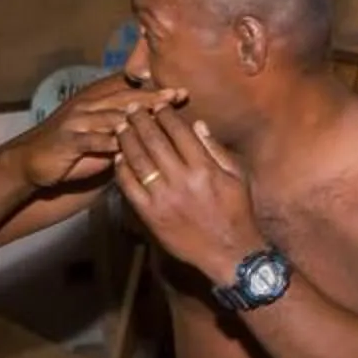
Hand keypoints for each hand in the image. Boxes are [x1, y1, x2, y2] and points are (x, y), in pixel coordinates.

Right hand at [11, 72, 184, 189]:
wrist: (32, 161)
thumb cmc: (73, 150)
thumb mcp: (102, 137)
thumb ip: (125, 131)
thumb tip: (158, 129)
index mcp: (98, 101)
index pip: (130, 91)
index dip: (156, 89)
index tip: (181, 91)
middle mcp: (89, 106)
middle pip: (125, 98)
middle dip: (153, 96)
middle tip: (177, 94)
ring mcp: (77, 121)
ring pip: (111, 115)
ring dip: (135, 115)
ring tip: (159, 114)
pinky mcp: (67, 139)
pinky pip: (90, 139)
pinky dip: (107, 141)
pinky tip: (124, 144)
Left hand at [115, 108, 259, 282]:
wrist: (231, 253)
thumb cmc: (238, 213)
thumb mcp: (237, 177)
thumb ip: (216, 149)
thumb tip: (197, 124)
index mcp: (205, 168)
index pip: (179, 132)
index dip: (166, 115)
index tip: (158, 105)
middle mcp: (183, 180)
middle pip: (154, 141)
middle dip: (141, 120)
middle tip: (132, 108)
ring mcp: (164, 198)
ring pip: (139, 160)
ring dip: (127, 140)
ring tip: (121, 126)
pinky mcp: (151, 215)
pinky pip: (130, 186)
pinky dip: (122, 169)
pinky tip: (119, 157)